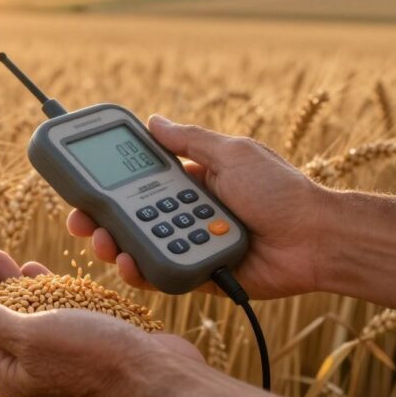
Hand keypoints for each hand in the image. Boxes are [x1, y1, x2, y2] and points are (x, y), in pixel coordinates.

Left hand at [0, 249, 202, 396]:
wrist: (159, 380)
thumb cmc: (96, 360)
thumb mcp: (33, 337)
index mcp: (12, 373)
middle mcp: (33, 369)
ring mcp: (61, 357)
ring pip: (25, 314)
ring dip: (9, 284)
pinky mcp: (88, 344)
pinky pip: (53, 313)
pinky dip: (41, 290)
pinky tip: (35, 272)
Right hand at [67, 115, 327, 298]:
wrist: (316, 239)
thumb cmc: (281, 191)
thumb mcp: (233, 153)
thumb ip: (190, 140)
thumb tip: (154, 120)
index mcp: (191, 182)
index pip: (137, 181)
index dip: (108, 183)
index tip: (81, 183)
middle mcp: (184, 214)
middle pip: (129, 218)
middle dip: (98, 220)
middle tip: (79, 222)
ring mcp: (188, 245)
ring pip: (138, 247)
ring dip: (114, 245)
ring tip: (104, 243)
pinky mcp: (196, 276)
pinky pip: (160, 275)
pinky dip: (141, 271)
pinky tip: (128, 263)